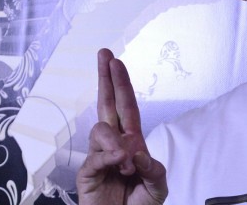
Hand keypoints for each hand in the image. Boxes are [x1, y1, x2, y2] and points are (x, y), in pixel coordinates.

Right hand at [76, 49, 167, 204]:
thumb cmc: (141, 204)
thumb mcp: (158, 185)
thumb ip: (153, 169)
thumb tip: (136, 152)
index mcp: (132, 141)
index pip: (125, 106)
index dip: (120, 83)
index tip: (115, 61)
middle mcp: (114, 144)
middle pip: (106, 104)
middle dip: (105, 79)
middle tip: (104, 56)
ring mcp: (100, 157)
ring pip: (100, 130)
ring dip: (116, 141)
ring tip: (129, 162)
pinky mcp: (88, 174)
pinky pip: (95, 157)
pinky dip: (110, 157)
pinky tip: (121, 163)